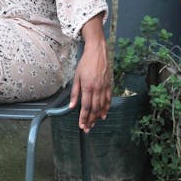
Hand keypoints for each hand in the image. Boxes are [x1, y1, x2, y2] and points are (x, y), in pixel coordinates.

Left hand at [69, 17, 110, 132]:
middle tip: (87, 128)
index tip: (81, 125)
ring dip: (97, 116)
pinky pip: (108, 99)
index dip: (83, 117)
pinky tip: (103, 114)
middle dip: (90, 120)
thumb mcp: (76, 76)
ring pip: (102, 106)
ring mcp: (105, 87)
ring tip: (94, 124)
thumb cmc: (85, 63)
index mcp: (88, 86)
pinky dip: (106, 108)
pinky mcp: (109, 84)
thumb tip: (71, 106)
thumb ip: (74, 92)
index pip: (85, 106)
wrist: (97, 52)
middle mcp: (97, 88)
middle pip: (94, 109)